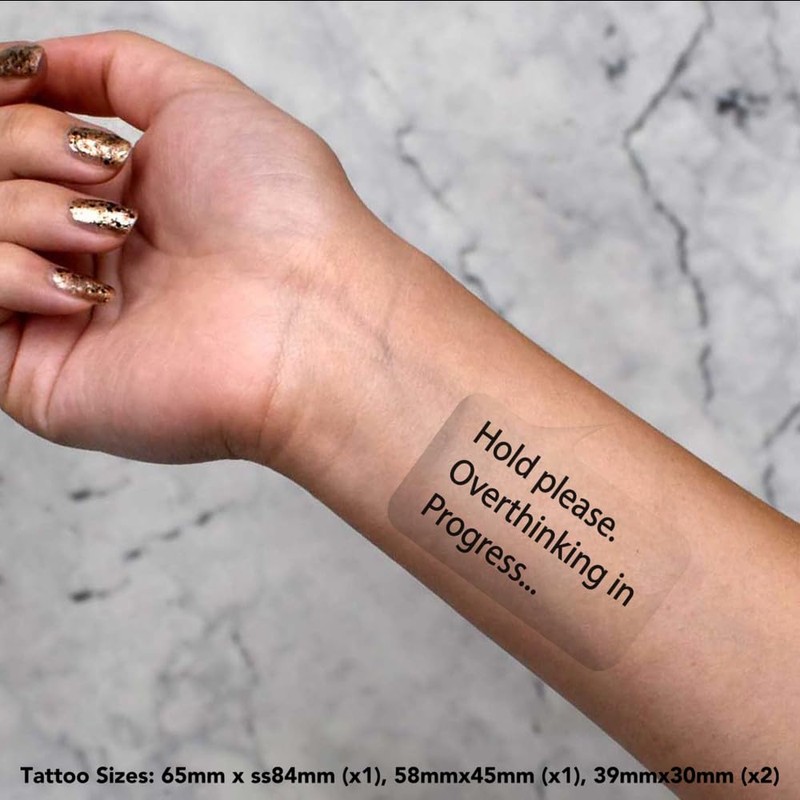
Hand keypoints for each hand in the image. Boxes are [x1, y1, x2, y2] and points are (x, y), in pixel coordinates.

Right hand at [0, 31, 386, 462]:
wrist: (312, 317)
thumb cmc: (282, 215)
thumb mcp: (201, 102)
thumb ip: (112, 68)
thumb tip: (29, 63)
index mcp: (117, 201)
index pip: (14, 144)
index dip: (16, 111)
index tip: (29, 87)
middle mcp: (85, 256)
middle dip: (27, 146)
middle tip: (104, 172)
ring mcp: (60, 318)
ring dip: (27, 209)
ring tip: (113, 233)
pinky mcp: (41, 379)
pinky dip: (5, 271)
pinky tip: (82, 290)